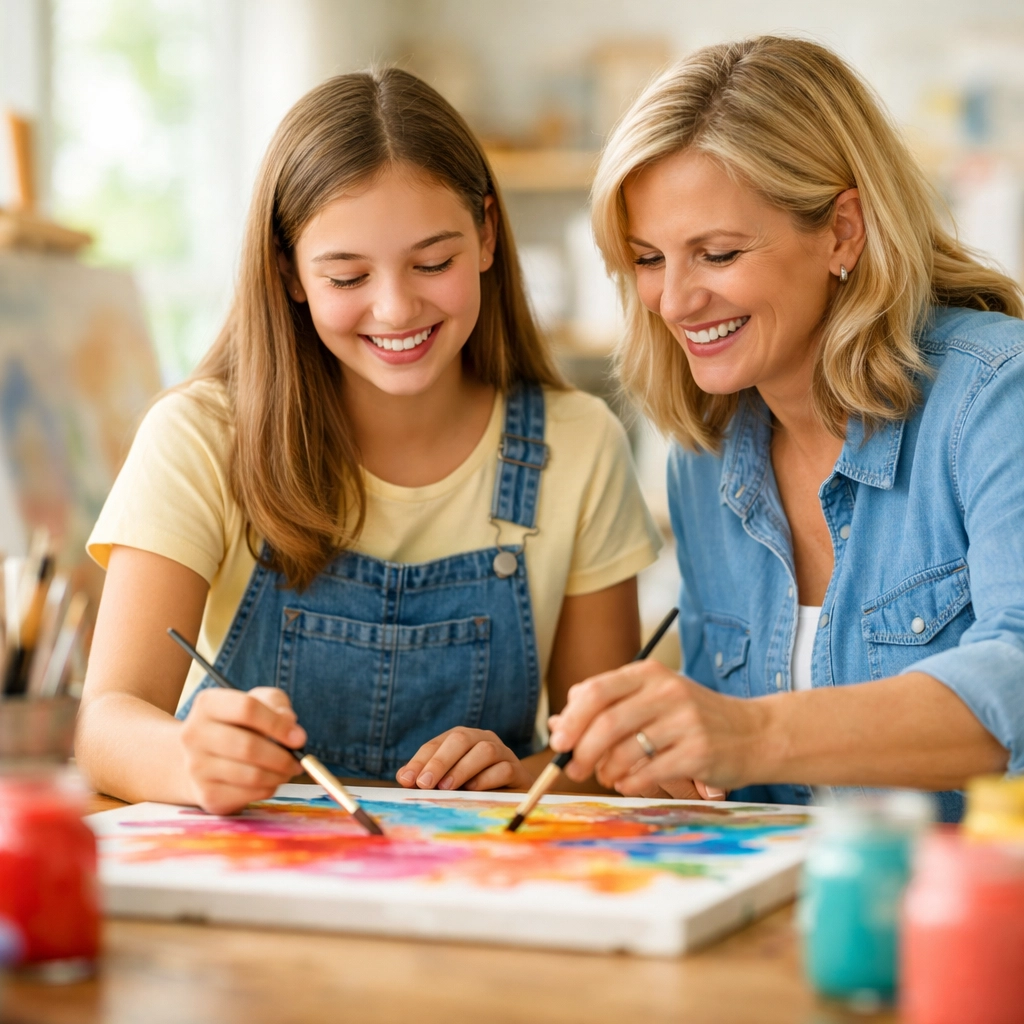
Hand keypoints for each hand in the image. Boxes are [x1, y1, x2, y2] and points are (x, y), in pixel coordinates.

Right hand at [179, 686, 306, 814]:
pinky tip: (270, 780)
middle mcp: (194, 735)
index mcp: (208, 704)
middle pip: (248, 747)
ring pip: (251, 775)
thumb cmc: (238, 724)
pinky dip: (268, 789)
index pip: (247, 709)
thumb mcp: (259, 702)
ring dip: (279, 775)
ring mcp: (196, 767)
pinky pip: (249, 795)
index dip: (277, 724)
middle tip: (298, 761)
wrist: (202, 757)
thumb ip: (278, 706)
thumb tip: (294, 733)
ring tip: (288, 770)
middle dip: (282, 757)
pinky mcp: (206, 795)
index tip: (298, 738)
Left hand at [396, 727, 532, 791]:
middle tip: (425, 783)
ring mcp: (503, 752)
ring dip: (462, 768)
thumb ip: (428, 777)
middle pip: (461, 739)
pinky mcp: (518, 771)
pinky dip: (486, 779)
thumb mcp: (448, 781)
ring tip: (446, 788)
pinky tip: (472, 790)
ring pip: (485, 750)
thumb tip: (403, 777)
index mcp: (461, 739)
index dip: (420, 760)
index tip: (407, 780)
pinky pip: (504, 769)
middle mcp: (482, 739)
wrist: (512, 793)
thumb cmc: (474, 785)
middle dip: (440, 761)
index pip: (437, 744)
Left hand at [547, 661, 762, 797]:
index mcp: (650, 673)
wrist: (755, 733)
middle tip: (573, 768)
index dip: (571, 719)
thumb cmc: (693, 717)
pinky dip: (629, 783)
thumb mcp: (654, 696)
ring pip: (624, 751)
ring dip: (606, 771)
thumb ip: (610, 703)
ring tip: (607, 776)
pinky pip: (647, 773)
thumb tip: (559, 723)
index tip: (559, 741)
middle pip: (606, 723)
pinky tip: (629, 783)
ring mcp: (685, 722)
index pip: (596, 691)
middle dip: (581, 750)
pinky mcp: (698, 753)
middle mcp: (667, 692)